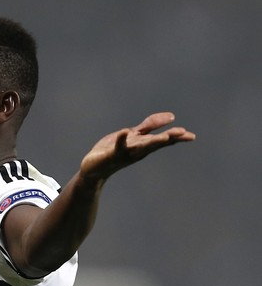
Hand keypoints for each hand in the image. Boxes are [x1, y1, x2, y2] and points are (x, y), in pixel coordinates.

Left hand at [80, 112, 194, 179]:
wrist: (94, 168)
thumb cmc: (115, 150)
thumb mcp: (135, 135)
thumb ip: (150, 125)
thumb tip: (171, 116)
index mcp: (144, 145)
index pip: (163, 140)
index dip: (176, 137)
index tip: (191, 136)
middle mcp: (137, 150)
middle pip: (156, 143)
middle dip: (169, 138)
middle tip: (184, 134)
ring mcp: (125, 153)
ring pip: (141, 147)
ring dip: (152, 142)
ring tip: (165, 137)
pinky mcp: (111, 154)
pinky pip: (118, 146)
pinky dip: (122, 139)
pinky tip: (125, 131)